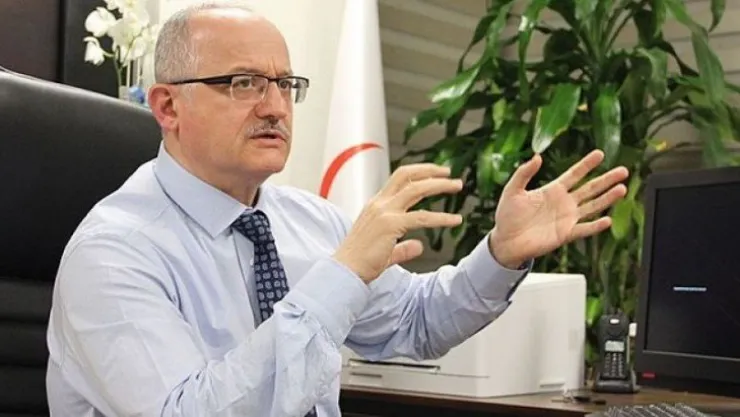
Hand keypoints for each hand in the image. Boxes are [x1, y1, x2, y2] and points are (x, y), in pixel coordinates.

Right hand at [334, 164, 462, 282]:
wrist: (344, 271)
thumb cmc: (359, 263)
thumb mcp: (384, 251)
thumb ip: (402, 248)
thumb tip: (419, 246)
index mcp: (375, 206)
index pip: (398, 179)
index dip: (419, 173)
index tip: (435, 173)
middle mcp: (379, 204)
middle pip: (407, 176)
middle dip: (431, 171)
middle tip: (450, 174)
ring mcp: (384, 213)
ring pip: (417, 189)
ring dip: (439, 185)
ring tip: (457, 186)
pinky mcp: (391, 225)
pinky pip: (422, 217)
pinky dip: (441, 217)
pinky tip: (455, 220)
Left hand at [489, 150, 628, 268]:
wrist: (505, 241)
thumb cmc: (507, 216)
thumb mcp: (512, 190)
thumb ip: (523, 173)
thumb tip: (536, 156)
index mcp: (552, 190)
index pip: (574, 174)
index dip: (586, 164)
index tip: (600, 154)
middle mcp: (563, 203)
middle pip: (590, 188)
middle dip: (606, 179)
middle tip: (623, 170)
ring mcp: (566, 219)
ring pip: (592, 206)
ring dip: (607, 198)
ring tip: (622, 189)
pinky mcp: (565, 234)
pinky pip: (583, 229)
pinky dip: (595, 226)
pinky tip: (607, 220)